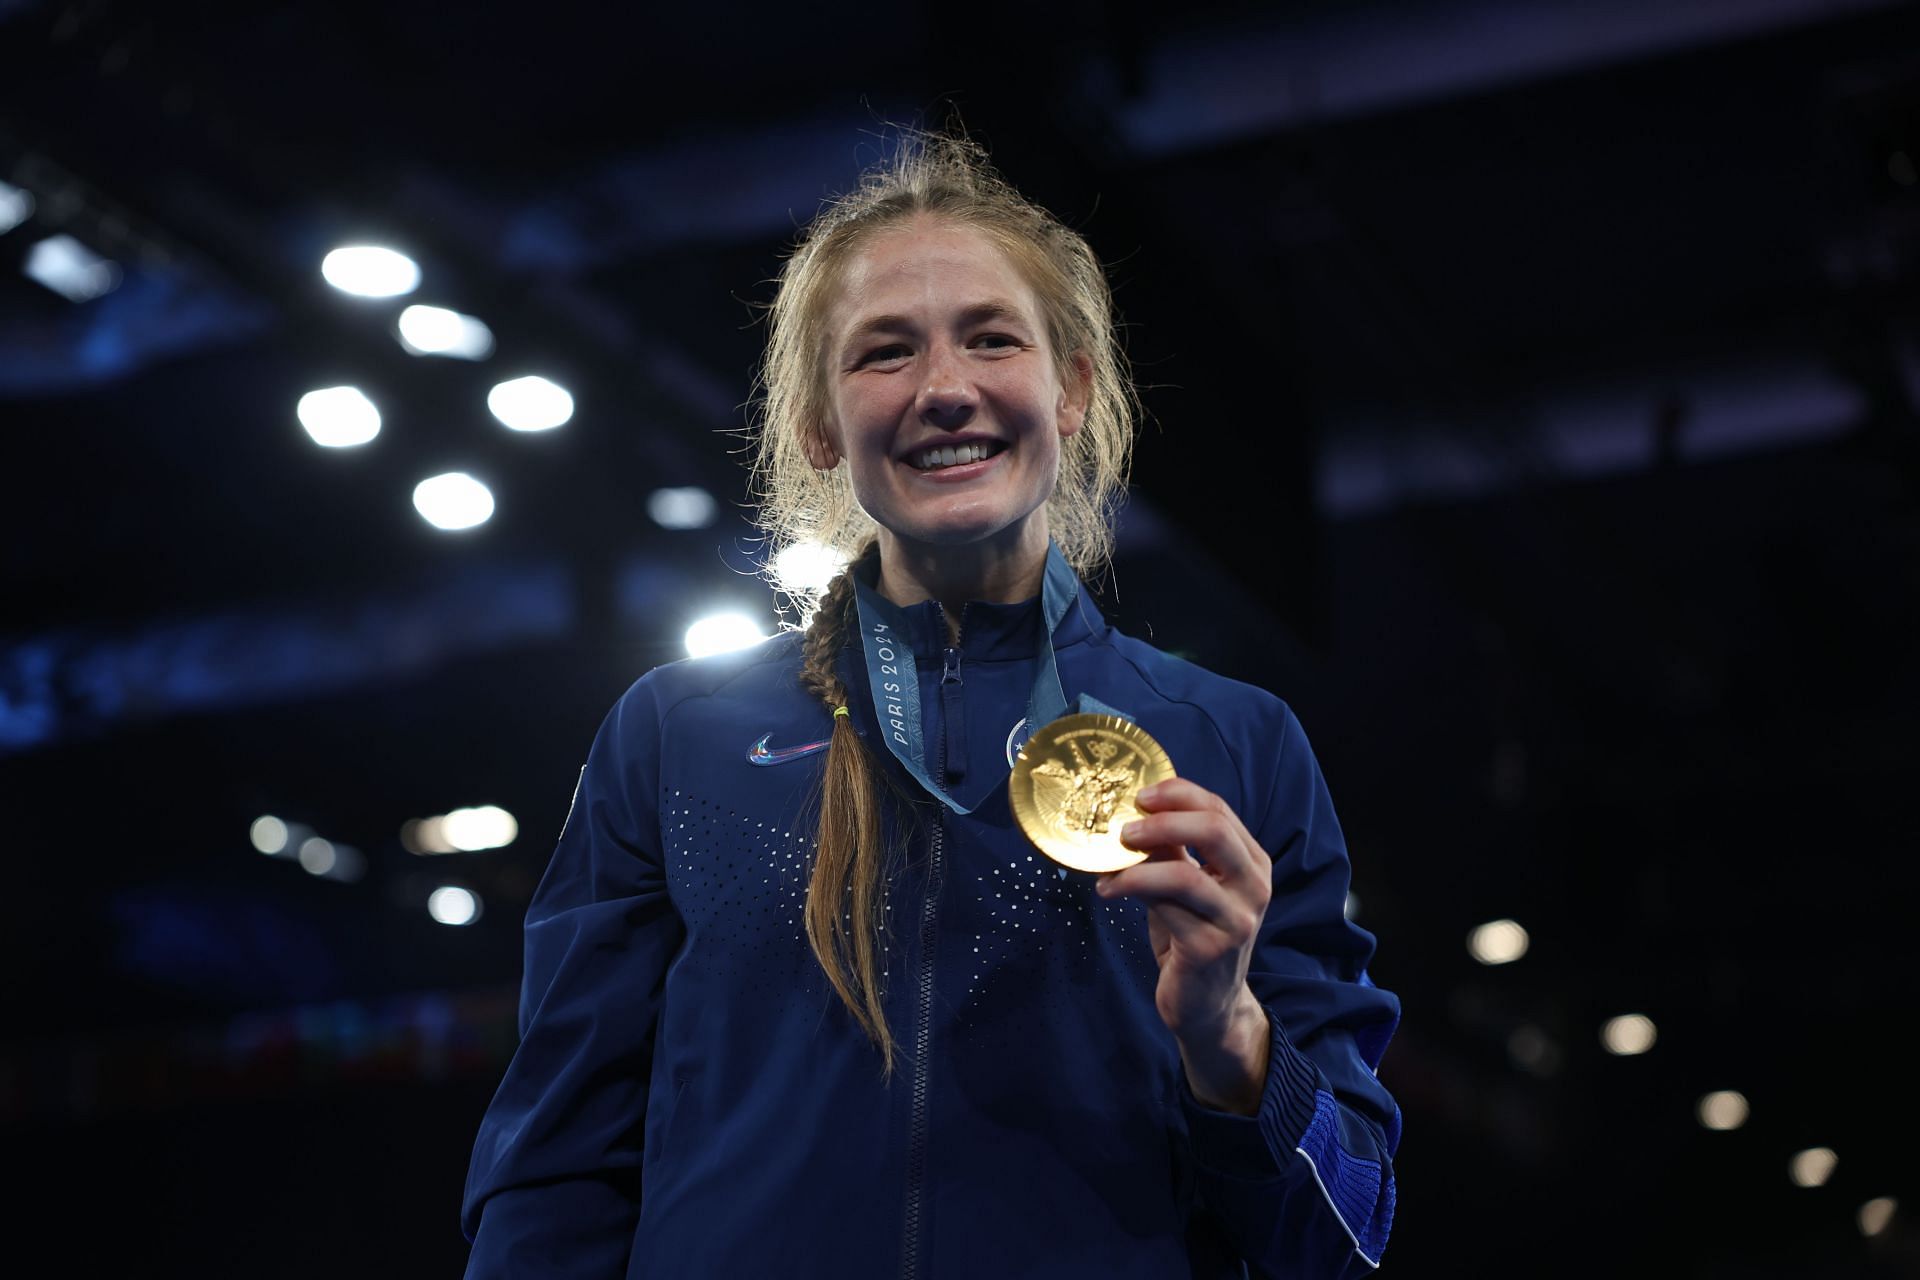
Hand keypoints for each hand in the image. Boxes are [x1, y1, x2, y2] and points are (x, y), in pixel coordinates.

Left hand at [1097, 777, 1273, 1113]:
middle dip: (1163, 820)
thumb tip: (1136, 808)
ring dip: (1137, 862)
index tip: (1138, 793)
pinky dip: (1130, 891)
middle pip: (1214, 830)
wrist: (1209, 1004)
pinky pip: (1166, 908)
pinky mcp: (1211, 949)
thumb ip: (1172, 849)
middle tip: (1123, 826)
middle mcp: (1254, 886)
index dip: (1178, 794)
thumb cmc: (1193, 935)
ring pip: (1185, 873)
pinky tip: (1107, 890)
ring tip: (1107, 862)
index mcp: (1251, 862)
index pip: (1219, 810)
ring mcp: (1236, 919)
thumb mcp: (1185, 885)